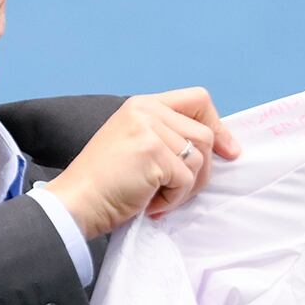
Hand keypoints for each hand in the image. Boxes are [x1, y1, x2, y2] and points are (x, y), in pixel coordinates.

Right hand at [41, 88, 240, 239]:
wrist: (76, 202)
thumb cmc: (105, 183)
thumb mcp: (136, 145)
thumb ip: (168, 136)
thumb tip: (219, 145)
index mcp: (143, 105)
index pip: (198, 100)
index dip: (218, 125)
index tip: (228, 150)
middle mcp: (146, 111)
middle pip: (204, 134)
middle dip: (200, 171)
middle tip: (175, 191)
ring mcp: (149, 130)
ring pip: (199, 159)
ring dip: (185, 188)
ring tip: (157, 197)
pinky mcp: (153, 153)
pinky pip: (186, 180)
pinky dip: (173, 200)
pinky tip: (149, 203)